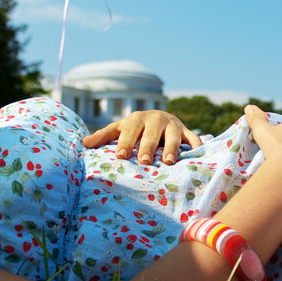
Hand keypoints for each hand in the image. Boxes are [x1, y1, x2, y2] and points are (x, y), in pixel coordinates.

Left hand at [83, 110, 202, 163]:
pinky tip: (197, 155)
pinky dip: (196, 146)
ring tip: (168, 162)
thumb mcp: (120, 129)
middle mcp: (156, 120)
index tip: (120, 156)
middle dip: (148, 146)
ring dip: (172, 148)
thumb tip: (84, 144)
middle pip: (152, 134)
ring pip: (174, 136)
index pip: (130, 130)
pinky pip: (193, 138)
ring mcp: (173, 125)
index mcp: (137, 120)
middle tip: (144, 161)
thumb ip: (103, 136)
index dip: (125, 143)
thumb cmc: (136, 129)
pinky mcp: (186, 132)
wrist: (160, 118)